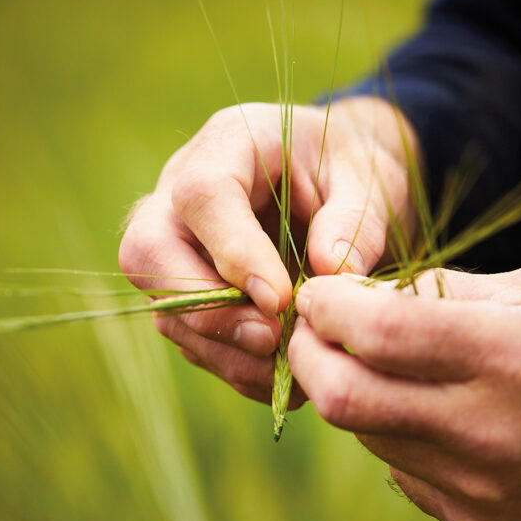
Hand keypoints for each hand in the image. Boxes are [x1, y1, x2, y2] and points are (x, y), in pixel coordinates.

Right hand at [119, 98, 416, 402]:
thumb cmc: (352, 168)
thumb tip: (331, 271)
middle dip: (206, 309)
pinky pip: (191, 338)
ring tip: (290, 370)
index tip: (280, 299)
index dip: (233, 252)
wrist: (340, 180)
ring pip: (164, 308)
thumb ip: (354, 220)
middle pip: (149, 253)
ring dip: (224, 349)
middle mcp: (180, 194)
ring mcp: (175, 246)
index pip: (202, 195)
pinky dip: (234, 366)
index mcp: (228, 143)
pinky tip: (282, 377)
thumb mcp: (370, 179)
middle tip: (271, 339)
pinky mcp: (186, 292)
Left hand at [289, 267, 520, 520]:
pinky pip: (400, 472)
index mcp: (508, 355)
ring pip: (366, 434)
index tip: (313, 293)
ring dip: (350, 392)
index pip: (376, 333)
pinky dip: (393, 434)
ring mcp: (482, 487)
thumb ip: (441, 292)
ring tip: (376, 365)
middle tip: (310, 332)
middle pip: (345, 398)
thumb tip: (354, 296)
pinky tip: (425, 412)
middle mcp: (490, 429)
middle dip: (306, 356)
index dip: (325, 308)